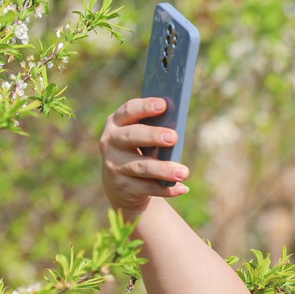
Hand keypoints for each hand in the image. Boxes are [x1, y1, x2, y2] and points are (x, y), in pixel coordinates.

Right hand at [97, 98, 189, 217]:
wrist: (121, 184)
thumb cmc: (140, 149)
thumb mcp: (143, 137)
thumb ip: (156, 128)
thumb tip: (178, 126)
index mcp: (116, 123)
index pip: (128, 111)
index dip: (145, 107)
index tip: (163, 104)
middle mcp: (110, 142)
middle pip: (132, 136)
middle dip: (153, 136)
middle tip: (174, 137)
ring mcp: (113, 165)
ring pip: (141, 166)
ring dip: (164, 169)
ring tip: (184, 172)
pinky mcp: (121, 186)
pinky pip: (146, 187)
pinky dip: (165, 188)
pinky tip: (182, 188)